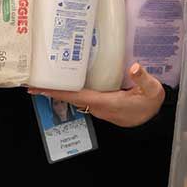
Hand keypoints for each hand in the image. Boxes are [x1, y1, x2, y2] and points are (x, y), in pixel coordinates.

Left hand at [28, 62, 164, 127]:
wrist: (154, 119)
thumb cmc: (152, 104)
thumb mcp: (152, 90)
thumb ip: (143, 79)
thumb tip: (134, 67)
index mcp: (105, 102)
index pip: (76, 96)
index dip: (57, 91)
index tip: (38, 88)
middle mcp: (97, 106)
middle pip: (69, 98)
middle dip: (50, 90)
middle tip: (31, 81)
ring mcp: (98, 106)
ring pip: (73, 98)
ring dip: (58, 90)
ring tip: (43, 78)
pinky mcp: (101, 104)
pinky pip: (80, 97)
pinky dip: (69, 90)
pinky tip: (65, 81)